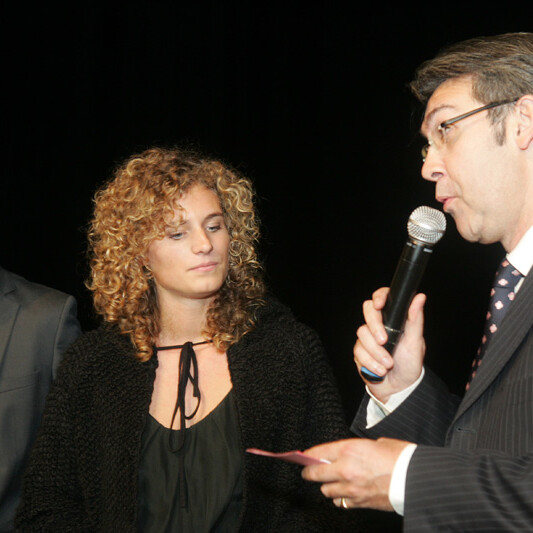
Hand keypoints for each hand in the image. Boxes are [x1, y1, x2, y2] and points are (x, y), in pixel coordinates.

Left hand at [301, 438, 410, 510]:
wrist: (415, 478)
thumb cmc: (400, 456)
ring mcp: (352, 487)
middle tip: (308, 472)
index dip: (309, 455)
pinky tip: (345, 493)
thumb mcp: (376, 443)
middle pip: (315, 474)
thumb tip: (349, 454)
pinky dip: (340, 498)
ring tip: (332, 482)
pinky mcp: (360, 502)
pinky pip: (341, 502)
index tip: (304, 457)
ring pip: (326, 491)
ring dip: (327, 486)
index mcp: (349, 449)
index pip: (318, 452)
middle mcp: (346, 468)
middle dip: (309, 473)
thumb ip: (358, 449)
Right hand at [354, 287, 426, 401]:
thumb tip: (420, 297)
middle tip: (384, 340)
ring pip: (362, 334)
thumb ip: (415, 319)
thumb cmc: (409, 364)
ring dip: (376, 352)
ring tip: (389, 364)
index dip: (379, 297)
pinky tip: (380, 370)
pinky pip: (358, 352)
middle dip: (374, 326)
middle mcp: (378, 325)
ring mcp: (367, 338)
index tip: (379, 304)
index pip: (382, 298)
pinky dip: (371, 362)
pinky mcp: (359, 352)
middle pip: (368, 311)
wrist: (399, 387)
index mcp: (393, 319)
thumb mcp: (416, 342)